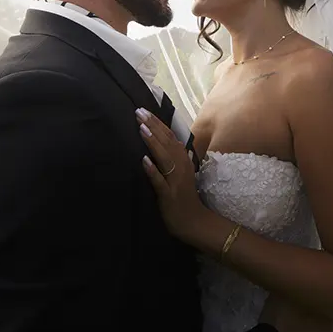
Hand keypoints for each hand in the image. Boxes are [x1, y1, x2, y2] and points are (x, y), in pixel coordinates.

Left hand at [137, 108, 206, 242]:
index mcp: (183, 159)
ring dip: (153, 142)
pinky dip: (153, 170)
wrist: (194, 221)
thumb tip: (164, 140)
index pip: (169, 136)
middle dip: (152, 126)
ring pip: (164, 157)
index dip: (157, 123)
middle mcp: (181, 165)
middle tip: (138, 111)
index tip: (144, 110)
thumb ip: (173, 156)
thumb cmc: (184, 196)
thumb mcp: (180, 172)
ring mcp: (175, 180)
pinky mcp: (169, 194)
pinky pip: (160, 181)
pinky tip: (144, 161)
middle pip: (166, 142)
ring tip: (141, 128)